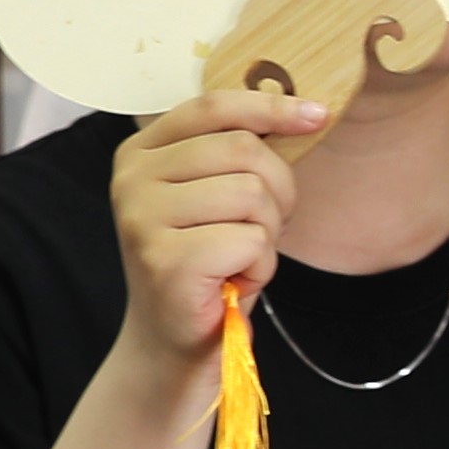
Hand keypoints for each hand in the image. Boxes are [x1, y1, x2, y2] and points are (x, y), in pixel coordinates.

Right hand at [102, 92, 320, 377]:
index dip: (271, 106)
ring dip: (267, 234)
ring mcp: (142, 219)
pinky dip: (260, 266)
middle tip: (263, 229)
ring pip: (251, 193)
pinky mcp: (165, 260)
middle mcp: (132, 179)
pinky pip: (250, 240)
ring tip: (240, 259)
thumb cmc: (208, 265)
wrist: (177, 342)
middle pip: (243, 149)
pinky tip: (234, 282)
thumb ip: (238, 151)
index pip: (213, 107)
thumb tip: (305, 109)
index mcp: (141, 152)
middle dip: (277, 190)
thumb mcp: (217, 195)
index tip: (317, 115)